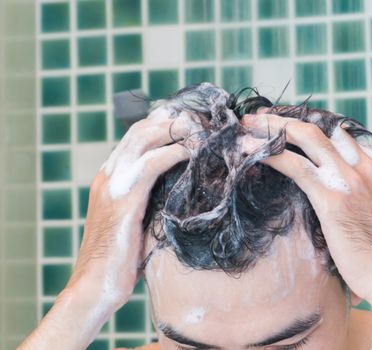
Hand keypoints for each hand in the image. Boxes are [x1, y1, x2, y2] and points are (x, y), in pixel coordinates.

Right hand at [19, 111, 191, 349]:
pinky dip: (175, 153)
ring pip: (145, 137)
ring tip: (201, 131)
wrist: (95, 284)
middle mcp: (109, 173)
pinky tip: (193, 153)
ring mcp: (113, 183)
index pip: (137, 136)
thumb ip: (150, 198)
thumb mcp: (136, 218)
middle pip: (141, 129)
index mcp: (110, 176)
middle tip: (200, 120)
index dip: (164, 124)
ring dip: (175, 130)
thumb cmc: (120, 257)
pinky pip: (153, 163)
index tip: (190, 122)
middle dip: (172, 120)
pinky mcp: (124, 198)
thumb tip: (179, 187)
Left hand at [241, 110, 371, 300]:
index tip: (284, 128)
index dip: (307, 127)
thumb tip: (335, 193)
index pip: (338, 133)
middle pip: (318, 129)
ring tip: (247, 125)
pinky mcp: (331, 196)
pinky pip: (294, 165)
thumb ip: (358, 193)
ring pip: (304, 136)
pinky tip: (249, 151)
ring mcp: (349, 178)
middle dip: (284, 120)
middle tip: (259, 119)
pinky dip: (269, 153)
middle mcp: (363, 165)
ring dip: (272, 128)